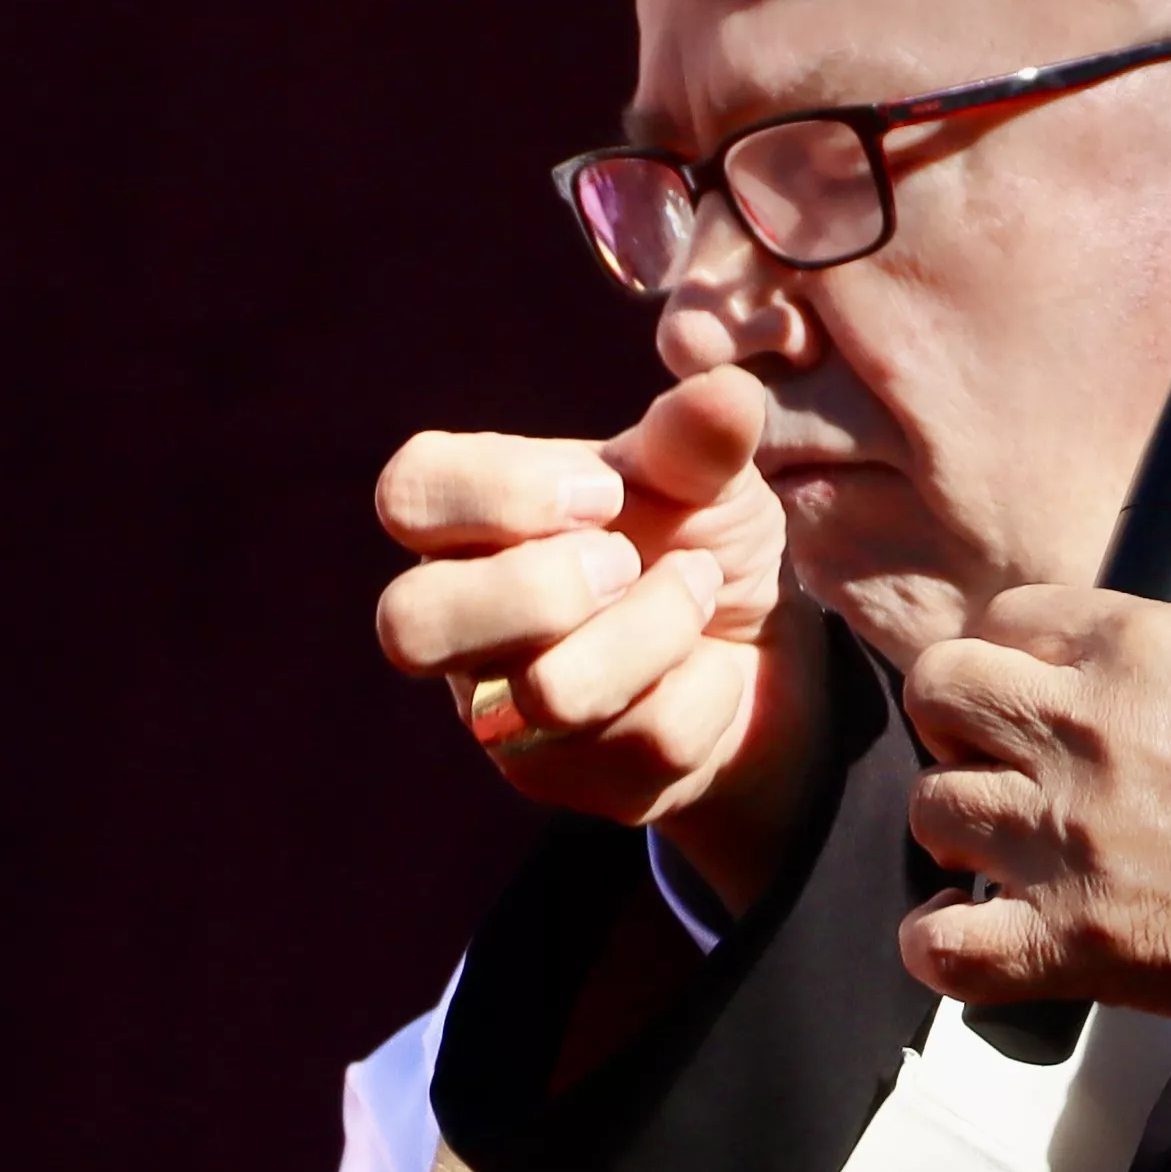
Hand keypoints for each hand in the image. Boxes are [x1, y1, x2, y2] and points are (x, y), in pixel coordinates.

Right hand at [372, 370, 818, 899]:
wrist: (760, 653)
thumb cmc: (697, 542)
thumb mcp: (706, 480)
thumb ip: (697, 441)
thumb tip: (728, 390)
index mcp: (469, 522)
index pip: (409, 494)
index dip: (499, 493)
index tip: (604, 494)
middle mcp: (458, 620)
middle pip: (411, 625)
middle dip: (542, 590)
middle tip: (624, 563)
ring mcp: (499, 710)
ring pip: (546, 694)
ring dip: (657, 633)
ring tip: (696, 595)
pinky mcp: (562, 781)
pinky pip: (641, 743)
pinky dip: (709, 692)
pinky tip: (709, 672)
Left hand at [898, 587, 1170, 1015]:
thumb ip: (1169, 679)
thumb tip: (1120, 707)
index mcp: (1145, 646)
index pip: (1011, 614)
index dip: (1010, 656)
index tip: (1029, 693)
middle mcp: (1089, 728)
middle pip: (941, 688)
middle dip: (955, 723)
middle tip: (998, 761)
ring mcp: (1069, 835)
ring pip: (930, 806)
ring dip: (958, 830)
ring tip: (1004, 853)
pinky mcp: (1072, 938)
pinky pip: (940, 943)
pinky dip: (940, 946)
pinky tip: (971, 936)